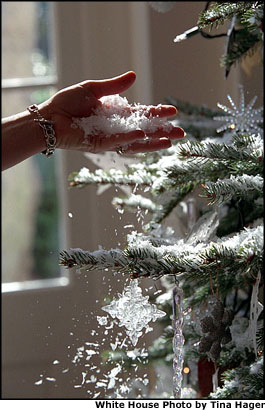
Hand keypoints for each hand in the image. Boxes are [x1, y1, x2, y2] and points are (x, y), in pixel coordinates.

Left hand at [39, 71, 184, 153]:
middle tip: (181, 132)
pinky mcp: (98, 145)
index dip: (157, 113)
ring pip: (135, 142)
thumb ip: (114, 86)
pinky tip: (143, 134)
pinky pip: (117, 142)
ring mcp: (108, 138)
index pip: (141, 115)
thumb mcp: (93, 89)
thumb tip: (134, 76)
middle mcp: (115, 128)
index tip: (173, 112)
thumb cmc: (68, 103)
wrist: (49, 116)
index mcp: (115, 114)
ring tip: (170, 141)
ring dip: (153, 142)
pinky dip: (130, 138)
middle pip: (144, 131)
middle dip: (162, 132)